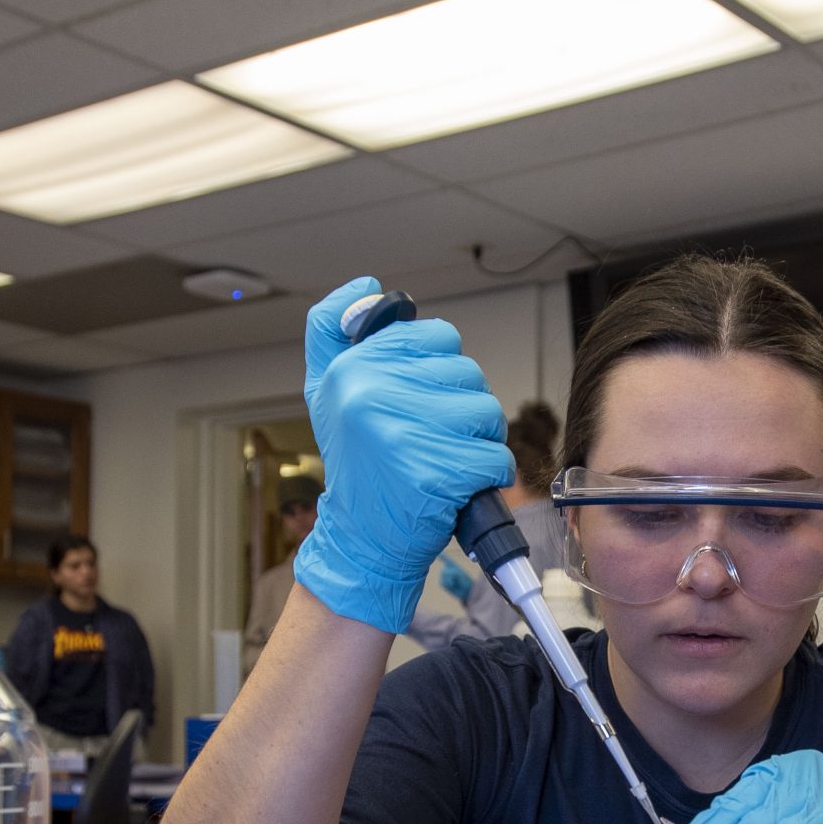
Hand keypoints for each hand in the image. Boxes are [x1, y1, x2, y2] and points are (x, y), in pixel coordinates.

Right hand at [295, 277, 512, 634]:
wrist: (362, 540)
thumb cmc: (358, 465)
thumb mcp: (327, 391)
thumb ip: (333, 330)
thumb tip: (367, 283)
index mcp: (350, 368)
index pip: (437, 335)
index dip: (440, 370)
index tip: (417, 402)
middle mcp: (370, 395)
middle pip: (467, 373)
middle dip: (462, 407)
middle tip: (430, 438)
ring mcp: (404, 434)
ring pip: (486, 412)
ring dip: (478, 440)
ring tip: (445, 460)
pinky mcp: (436, 474)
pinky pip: (495, 457)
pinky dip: (488, 475)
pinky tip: (458, 485)